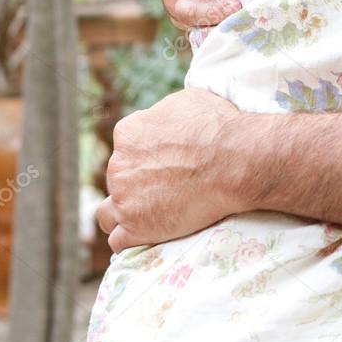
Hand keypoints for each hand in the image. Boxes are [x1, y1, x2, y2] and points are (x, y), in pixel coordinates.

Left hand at [96, 89, 246, 251]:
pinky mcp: (134, 228)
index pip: (126, 145)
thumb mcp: (188, 100)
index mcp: (128, 132)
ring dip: (123, 212)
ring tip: (145, 215)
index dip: (145, 153)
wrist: (234, 161)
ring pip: (107, 213)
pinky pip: (119, 241)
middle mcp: (118, 165)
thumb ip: (163, 112)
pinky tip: (146, 236)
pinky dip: (131, 239)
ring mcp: (124, 199)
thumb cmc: (217, 127)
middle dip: (137, 181)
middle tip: (165, 186)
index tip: (164, 160)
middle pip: (118, 177)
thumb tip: (161, 116)